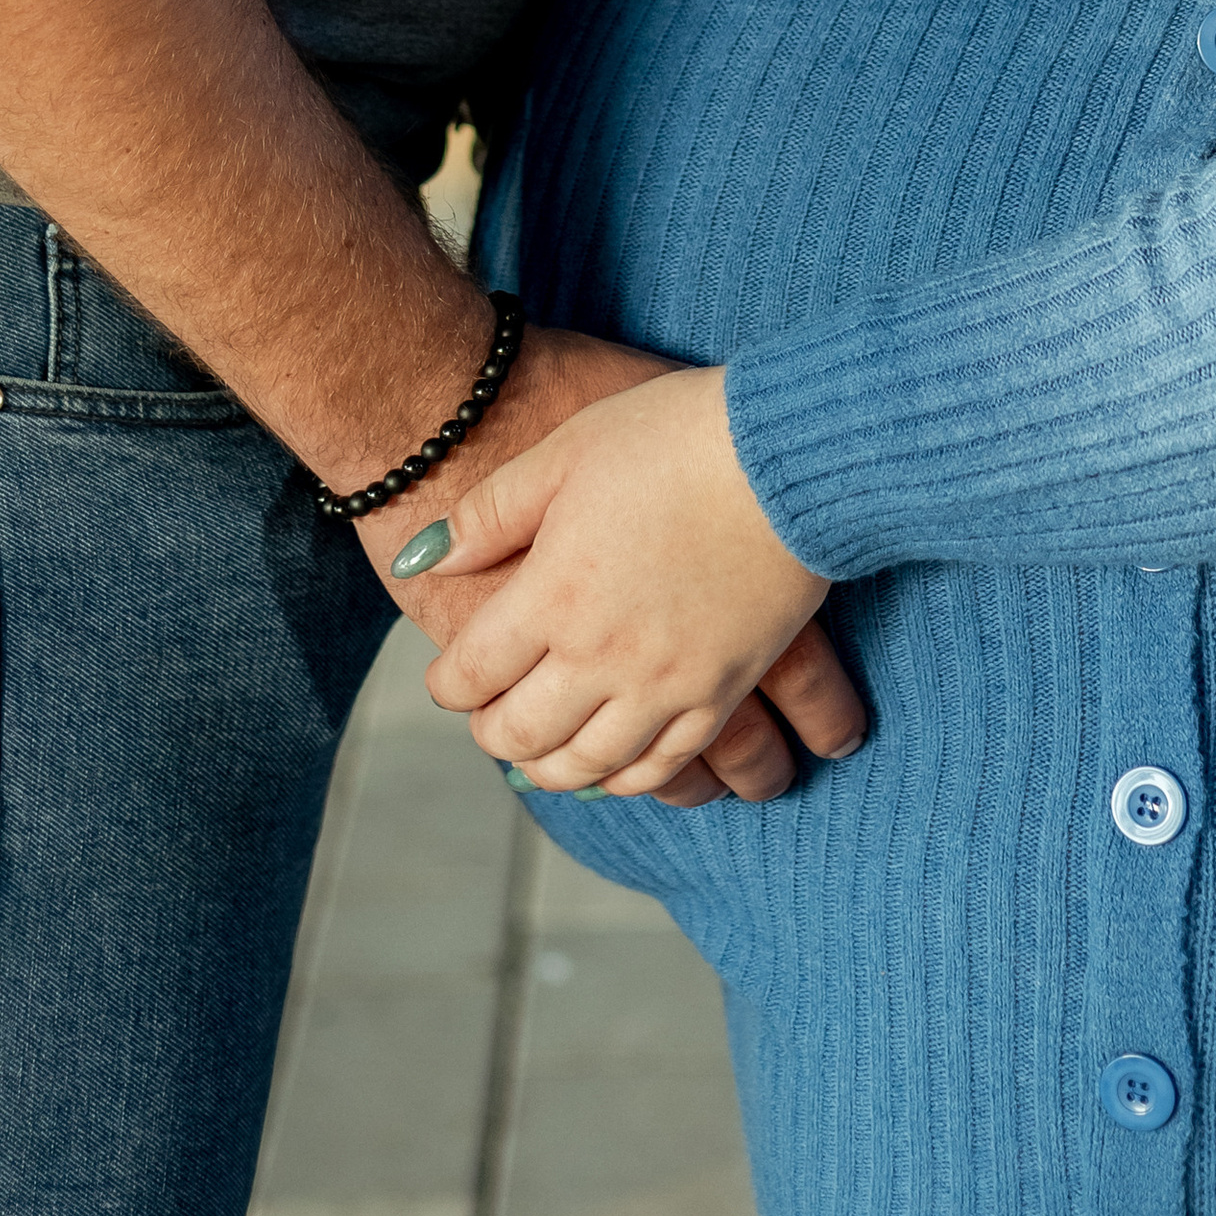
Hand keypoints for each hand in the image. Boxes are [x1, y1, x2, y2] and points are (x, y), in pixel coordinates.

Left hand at [414, 365, 865, 798]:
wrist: (787, 454)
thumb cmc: (671, 436)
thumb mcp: (564, 452)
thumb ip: (490, 513)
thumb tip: (428, 558)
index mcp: (553, 596)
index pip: (473, 674)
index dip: (447, 684)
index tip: (446, 680)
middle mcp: (602, 656)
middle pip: (523, 733)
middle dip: (492, 733)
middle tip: (487, 720)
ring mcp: (665, 683)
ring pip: (589, 766)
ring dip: (551, 769)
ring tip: (539, 757)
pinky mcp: (723, 691)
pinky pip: (665, 767)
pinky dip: (627, 779)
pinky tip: (615, 768)